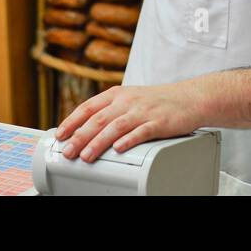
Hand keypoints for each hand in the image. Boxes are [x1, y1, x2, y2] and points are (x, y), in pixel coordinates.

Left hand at [54, 81, 207, 162]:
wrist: (189, 98)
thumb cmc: (157, 102)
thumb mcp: (130, 100)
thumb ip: (109, 111)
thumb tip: (84, 130)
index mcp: (118, 94)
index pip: (89, 107)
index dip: (73, 121)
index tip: (60, 134)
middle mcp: (128, 101)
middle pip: (99, 119)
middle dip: (80, 136)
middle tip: (68, 151)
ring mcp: (143, 111)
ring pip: (116, 126)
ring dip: (98, 142)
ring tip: (86, 156)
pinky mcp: (159, 122)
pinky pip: (142, 131)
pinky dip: (129, 140)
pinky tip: (119, 149)